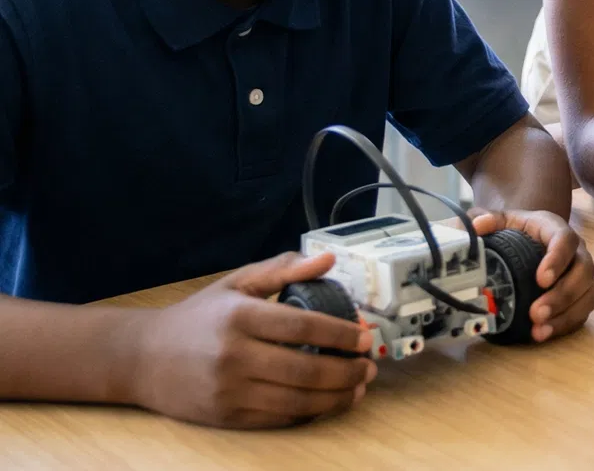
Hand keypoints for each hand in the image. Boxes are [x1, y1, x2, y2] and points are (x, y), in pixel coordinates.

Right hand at [129, 252, 375, 428]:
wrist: (141, 359)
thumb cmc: (196, 318)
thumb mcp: (236, 284)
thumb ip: (283, 270)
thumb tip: (327, 259)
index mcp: (240, 317)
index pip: (303, 326)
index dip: (341, 333)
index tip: (364, 336)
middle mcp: (234, 355)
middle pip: (305, 368)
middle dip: (346, 371)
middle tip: (368, 368)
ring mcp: (229, 390)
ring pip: (296, 400)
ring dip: (335, 397)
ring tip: (357, 388)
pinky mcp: (225, 416)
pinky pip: (277, 419)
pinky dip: (308, 413)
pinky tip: (326, 403)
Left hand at [472, 210, 593, 342]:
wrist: (529, 241)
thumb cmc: (517, 232)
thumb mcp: (503, 221)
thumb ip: (490, 220)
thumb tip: (476, 226)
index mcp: (556, 229)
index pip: (566, 240)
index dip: (557, 260)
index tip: (541, 279)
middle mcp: (576, 251)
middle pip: (583, 271)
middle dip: (563, 295)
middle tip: (536, 313)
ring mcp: (581, 275)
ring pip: (588, 294)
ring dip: (566, 314)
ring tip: (539, 330)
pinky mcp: (580, 295)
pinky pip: (583, 311)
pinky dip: (566, 325)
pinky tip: (543, 334)